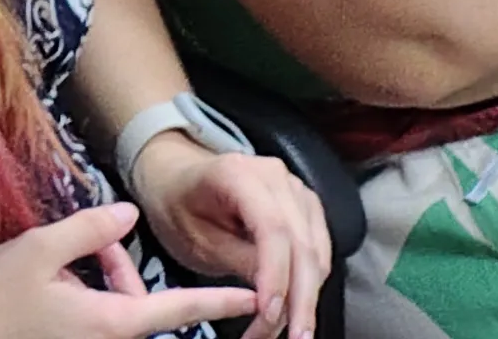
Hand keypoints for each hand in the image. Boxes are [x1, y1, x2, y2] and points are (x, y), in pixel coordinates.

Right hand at [0, 203, 253, 338]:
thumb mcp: (38, 250)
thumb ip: (90, 229)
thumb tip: (127, 213)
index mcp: (110, 321)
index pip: (177, 307)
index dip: (218, 300)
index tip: (253, 298)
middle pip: (142, 302)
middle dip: (122, 266)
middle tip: (90, 243)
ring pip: (119, 309)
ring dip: (103, 279)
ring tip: (62, 261)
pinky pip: (99, 320)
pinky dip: (88, 294)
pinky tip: (55, 280)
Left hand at [127, 139, 329, 338]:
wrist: (178, 176)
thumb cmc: (179, 204)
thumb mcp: (195, 236)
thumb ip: (236, 260)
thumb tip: (273, 298)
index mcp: (238, 174)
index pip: (273, 229)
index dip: (276, 276)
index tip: (269, 314)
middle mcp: (276, 177)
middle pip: (303, 244)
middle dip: (299, 299)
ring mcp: (296, 190)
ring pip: (317, 253)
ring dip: (307, 297)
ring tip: (290, 331)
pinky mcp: (306, 208)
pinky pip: (319, 251)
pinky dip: (310, 283)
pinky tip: (294, 308)